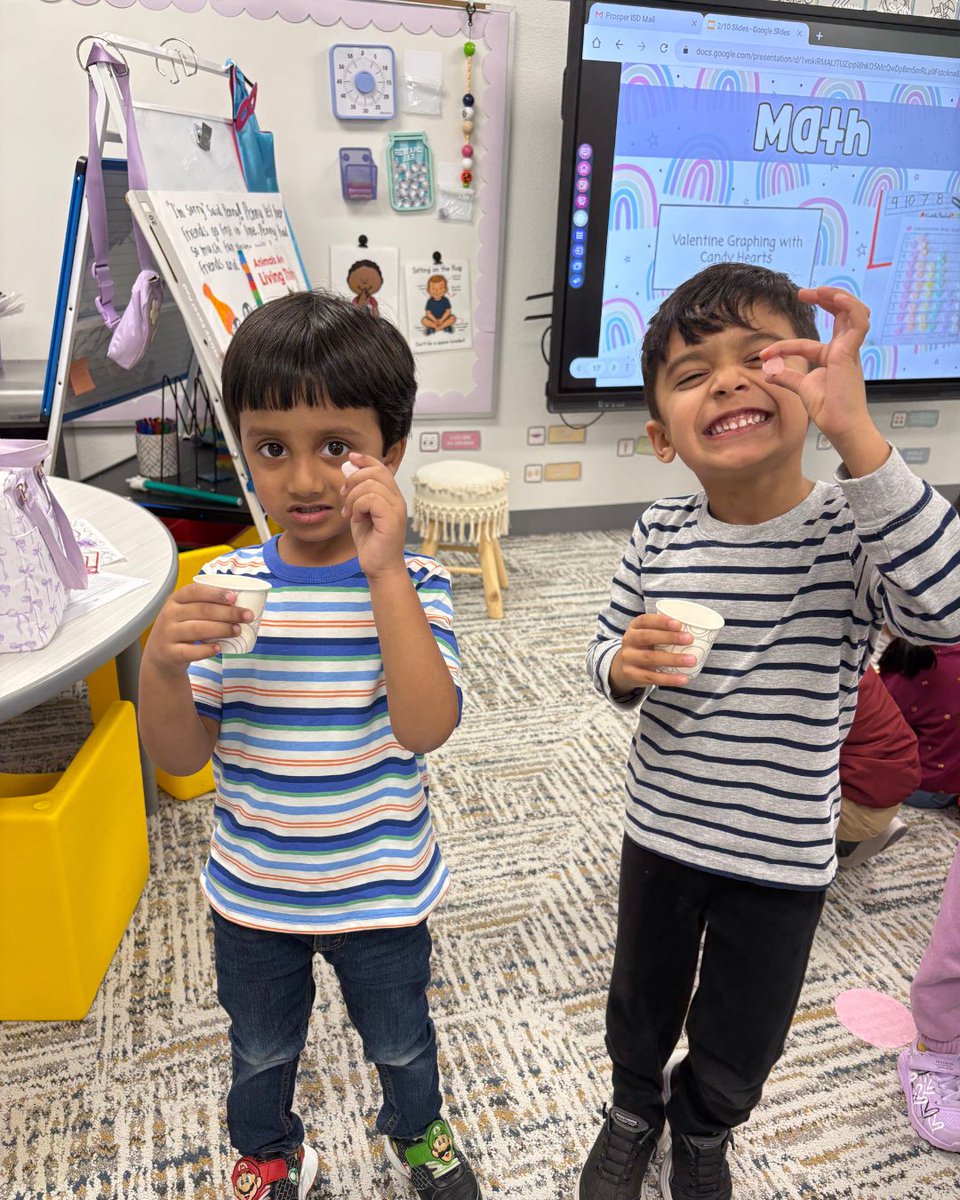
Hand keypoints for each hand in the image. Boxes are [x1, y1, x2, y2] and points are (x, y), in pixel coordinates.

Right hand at [142, 583, 253, 676]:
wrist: (160, 655)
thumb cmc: (181, 628)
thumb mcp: (187, 612)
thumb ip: (206, 606)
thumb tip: (240, 603)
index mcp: (175, 600)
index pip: (195, 591)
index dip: (215, 593)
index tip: (234, 597)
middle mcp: (169, 615)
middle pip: (202, 610)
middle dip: (228, 612)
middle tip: (248, 615)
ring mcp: (167, 634)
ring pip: (197, 629)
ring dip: (221, 629)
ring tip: (238, 630)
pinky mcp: (170, 653)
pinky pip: (190, 651)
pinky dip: (206, 650)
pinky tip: (219, 648)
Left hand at [339, 452, 407, 577]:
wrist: (379, 567)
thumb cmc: (371, 543)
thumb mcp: (359, 512)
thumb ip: (356, 492)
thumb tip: (348, 468)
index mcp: (391, 496)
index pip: (381, 468)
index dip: (366, 460)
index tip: (351, 458)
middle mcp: (398, 500)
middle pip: (376, 472)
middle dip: (353, 480)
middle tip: (344, 496)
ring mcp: (397, 509)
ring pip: (370, 485)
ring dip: (353, 497)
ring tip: (349, 512)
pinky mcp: (392, 519)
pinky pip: (370, 499)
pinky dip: (357, 507)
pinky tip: (355, 519)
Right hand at [610, 613, 697, 692]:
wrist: (624, 667)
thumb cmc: (646, 647)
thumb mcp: (649, 635)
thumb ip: (665, 631)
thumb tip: (700, 630)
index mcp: (634, 627)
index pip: (645, 620)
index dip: (661, 621)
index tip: (679, 624)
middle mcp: (628, 640)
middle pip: (647, 637)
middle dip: (669, 637)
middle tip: (689, 639)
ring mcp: (628, 658)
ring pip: (650, 658)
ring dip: (673, 659)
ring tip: (692, 660)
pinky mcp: (631, 675)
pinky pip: (652, 677)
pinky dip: (669, 679)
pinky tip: (684, 678)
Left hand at [759, 287, 871, 442]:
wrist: (840, 425)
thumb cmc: (828, 409)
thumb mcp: (801, 388)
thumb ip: (787, 378)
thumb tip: (768, 374)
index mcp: (832, 358)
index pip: (806, 344)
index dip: (783, 347)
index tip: (763, 356)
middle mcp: (844, 350)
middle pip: (841, 314)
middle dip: (824, 299)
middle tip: (803, 293)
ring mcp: (849, 349)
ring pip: (854, 312)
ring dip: (837, 297)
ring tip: (818, 291)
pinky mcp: (851, 351)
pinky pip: (858, 321)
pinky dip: (850, 306)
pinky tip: (836, 297)